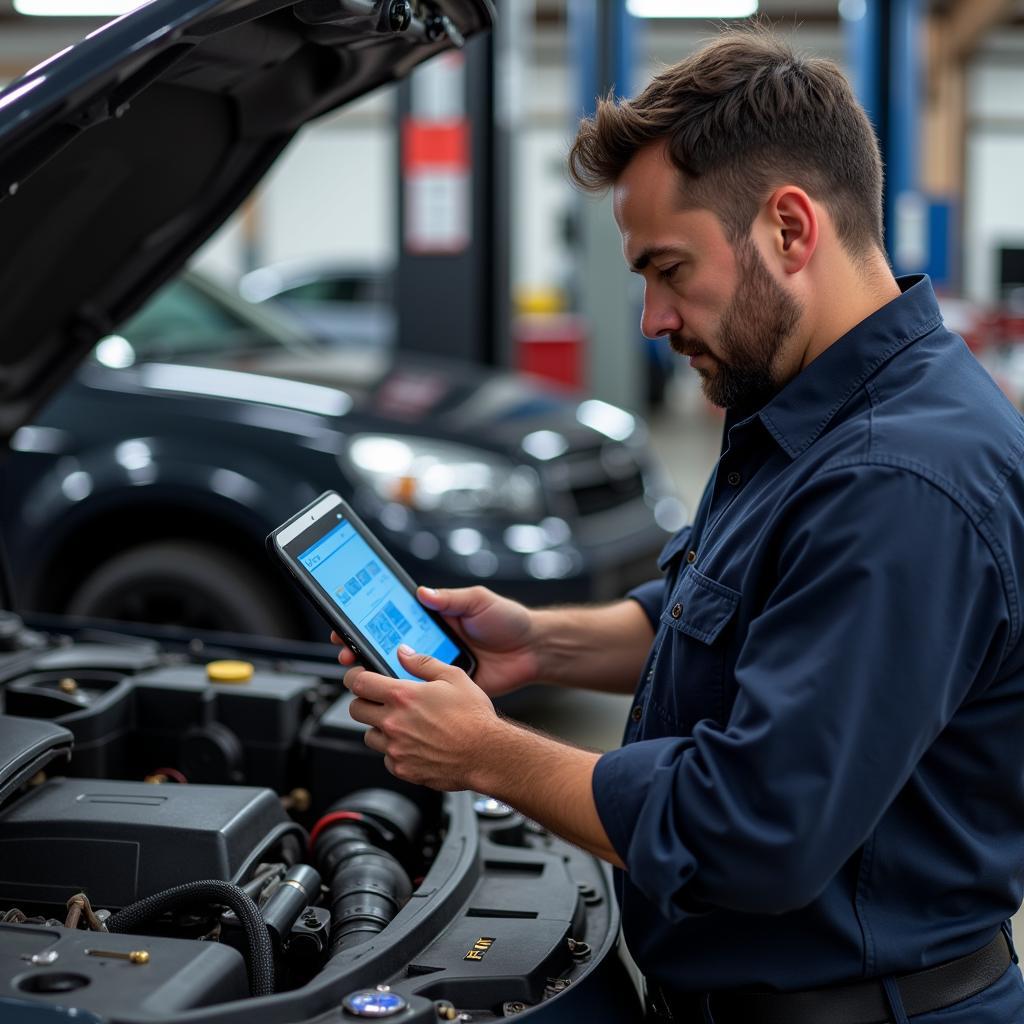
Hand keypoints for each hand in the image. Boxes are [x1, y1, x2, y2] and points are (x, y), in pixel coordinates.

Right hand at [333, 585, 539, 697]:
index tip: (346, 627)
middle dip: (363, 651)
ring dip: (380, 676)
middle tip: (348, 654)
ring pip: (401, 674)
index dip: (367, 624)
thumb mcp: (479, 601)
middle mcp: (430, 644)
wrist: (534, 651)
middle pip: (388, 649)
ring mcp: (437, 668)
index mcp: (434, 620)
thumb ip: (451, 598)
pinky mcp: (448, 690)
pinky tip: (391, 698)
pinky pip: (423, 694)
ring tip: (362, 675)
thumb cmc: (510, 622)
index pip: (392, 619)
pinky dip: (406, 697)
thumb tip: (422, 593)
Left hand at [345, 644, 504, 789]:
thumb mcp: (454, 677)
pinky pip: (386, 758)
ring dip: (380, 728)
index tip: (358, 677)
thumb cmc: (474, 718)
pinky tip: (414, 743)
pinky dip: (394, 751)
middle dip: (364, 702)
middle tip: (380, 701)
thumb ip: (423, 663)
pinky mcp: (402, 769)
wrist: (487, 754)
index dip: (354, 677)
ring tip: (403, 724)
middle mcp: (394, 722)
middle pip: (355, 710)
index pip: (358, 682)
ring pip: (369, 736)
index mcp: (403, 696)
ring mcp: (396, 748)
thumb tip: (404, 653)